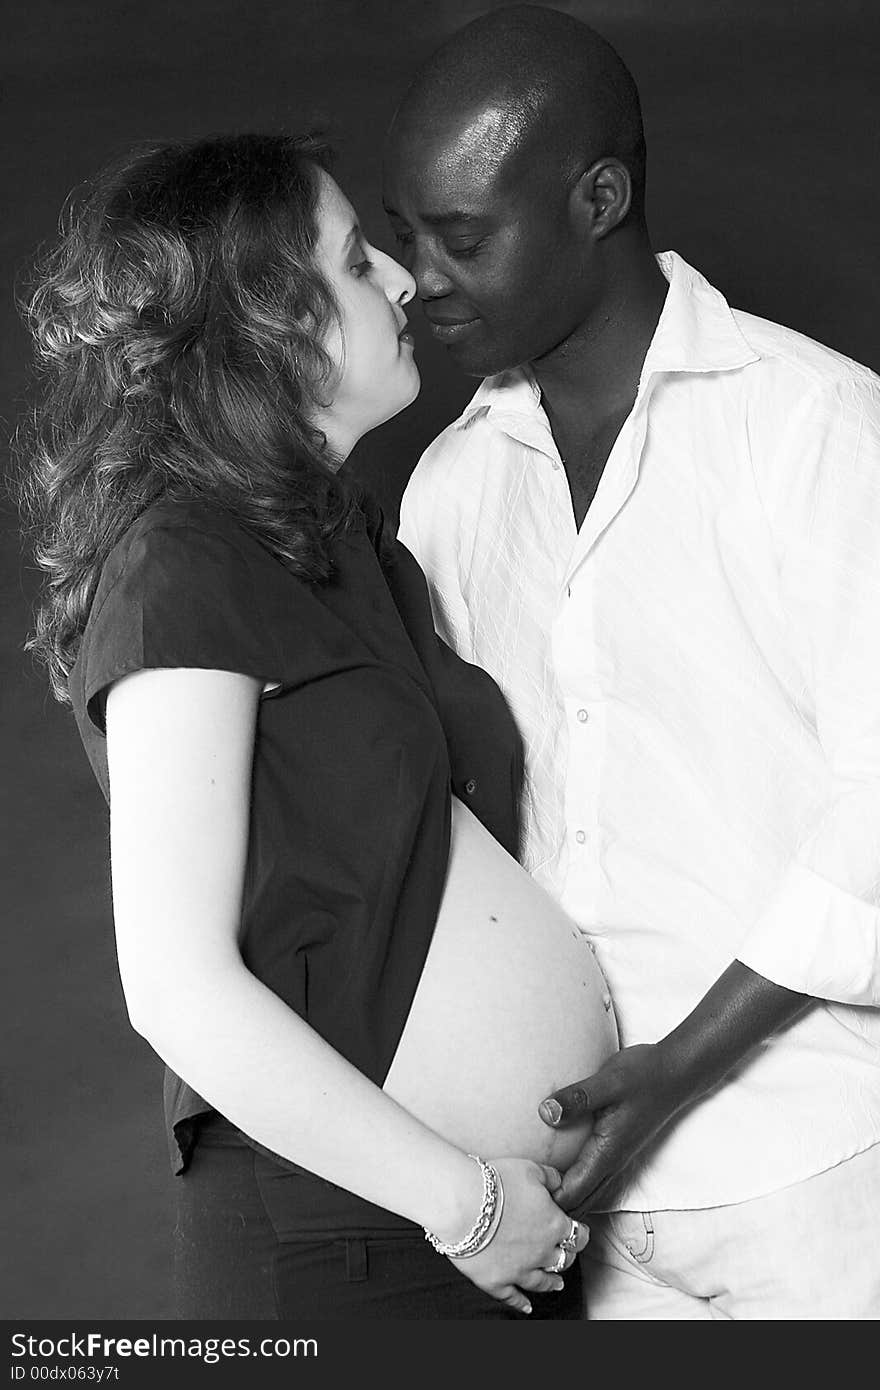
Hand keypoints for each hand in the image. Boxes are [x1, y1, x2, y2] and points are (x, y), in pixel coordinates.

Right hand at [450, 1158, 589, 1314]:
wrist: (463, 1204)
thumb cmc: (497, 1182)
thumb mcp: (530, 1169)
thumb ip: (551, 1177)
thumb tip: (560, 1183)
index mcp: (554, 1225)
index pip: (578, 1236)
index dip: (580, 1233)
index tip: (580, 1232)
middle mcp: (541, 1253)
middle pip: (563, 1260)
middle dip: (567, 1256)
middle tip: (566, 1253)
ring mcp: (519, 1271)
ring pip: (543, 1282)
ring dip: (552, 1283)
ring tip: (557, 1284)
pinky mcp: (496, 1282)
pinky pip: (513, 1297)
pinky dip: (521, 1303)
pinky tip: (526, 1307)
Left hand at [538, 1044, 684, 1212]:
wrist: (675, 1072)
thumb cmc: (643, 1075)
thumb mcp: (607, 1082)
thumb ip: (576, 1099)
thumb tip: (544, 1113)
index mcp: (606, 1154)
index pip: (573, 1195)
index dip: (546, 1198)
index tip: (521, 1189)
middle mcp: (611, 1163)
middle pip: (579, 1201)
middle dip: (552, 1203)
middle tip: (522, 1188)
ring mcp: (615, 1157)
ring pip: (587, 1192)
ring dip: (563, 1194)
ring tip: (534, 1181)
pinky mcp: (616, 1147)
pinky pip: (592, 1176)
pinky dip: (574, 1180)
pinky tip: (556, 1163)